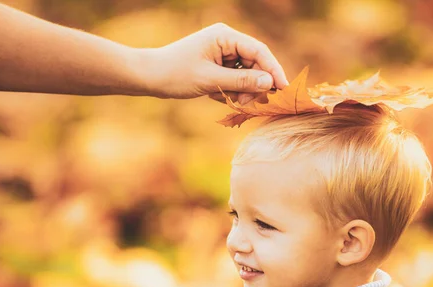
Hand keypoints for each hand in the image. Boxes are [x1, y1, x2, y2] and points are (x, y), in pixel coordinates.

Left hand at [146, 23, 288, 102]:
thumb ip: (242, 80)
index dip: (273, 70)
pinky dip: (230, 90)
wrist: (149, 77)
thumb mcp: (211, 80)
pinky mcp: (216, 64)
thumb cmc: (176, 74)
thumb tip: (269, 82)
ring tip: (227, 100)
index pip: (259, 51)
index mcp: (225, 36)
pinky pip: (234, 78)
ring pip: (245, 74)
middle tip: (247, 103)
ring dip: (241, 90)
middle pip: (254, 64)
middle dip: (253, 85)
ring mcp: (221, 52)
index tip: (283, 89)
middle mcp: (226, 41)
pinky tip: (216, 96)